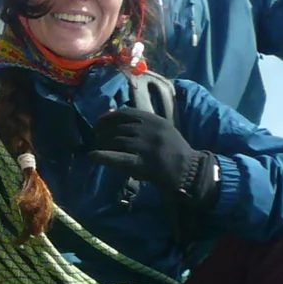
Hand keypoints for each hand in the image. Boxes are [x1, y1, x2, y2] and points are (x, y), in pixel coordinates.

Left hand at [87, 108, 214, 203]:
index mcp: (155, 120)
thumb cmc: (175, 150)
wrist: (189, 170)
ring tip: (98, 147)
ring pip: (116, 141)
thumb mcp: (163, 129)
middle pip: (119, 128)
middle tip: (97, 137)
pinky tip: (93, 156)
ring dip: (103, 144)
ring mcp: (145, 147)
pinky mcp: (141, 163)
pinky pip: (118, 158)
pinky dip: (103, 156)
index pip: (126, 113)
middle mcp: (149, 131)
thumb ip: (141, 121)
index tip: (101, 121)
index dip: (110, 116)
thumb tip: (110, 112)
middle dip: (105, 132)